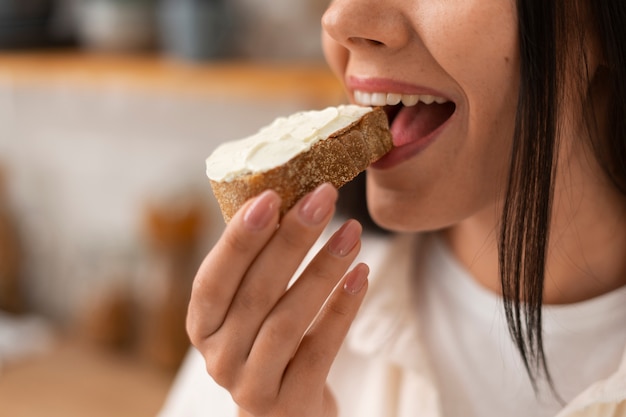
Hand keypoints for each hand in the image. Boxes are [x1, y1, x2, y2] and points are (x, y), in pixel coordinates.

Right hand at [187, 183, 368, 416]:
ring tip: (352, 232)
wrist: (284, 410)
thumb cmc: (267, 341)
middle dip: (292, 239)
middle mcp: (218, 357)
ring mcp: (252, 385)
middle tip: (323, 197)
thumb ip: (256, 265)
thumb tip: (288, 197)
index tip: (271, 195)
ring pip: (288, 321)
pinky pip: (319, 350)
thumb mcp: (250, 308)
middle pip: (257, 293)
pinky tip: (361, 275)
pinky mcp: (290, 403)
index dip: (240, 237)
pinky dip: (341, 309)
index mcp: (202, 324)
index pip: (214, 277)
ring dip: (322, 271)